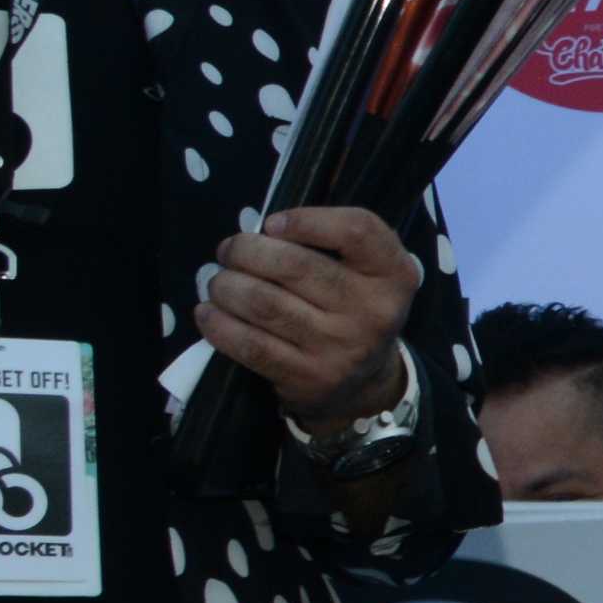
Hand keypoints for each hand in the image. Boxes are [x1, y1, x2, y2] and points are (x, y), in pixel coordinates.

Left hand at [201, 205, 426, 425]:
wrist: (365, 382)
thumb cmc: (353, 307)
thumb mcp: (367, 270)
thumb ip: (330, 242)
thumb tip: (257, 231)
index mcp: (393, 274)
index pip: (356, 231)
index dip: (306, 220)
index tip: (272, 223)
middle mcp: (373, 310)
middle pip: (294, 265)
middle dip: (246, 250)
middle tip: (229, 251)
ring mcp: (340, 347)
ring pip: (264, 303)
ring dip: (226, 286)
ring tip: (218, 282)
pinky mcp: (308, 376)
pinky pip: (252, 345)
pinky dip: (220, 324)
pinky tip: (209, 313)